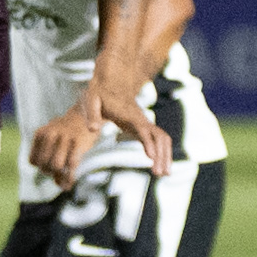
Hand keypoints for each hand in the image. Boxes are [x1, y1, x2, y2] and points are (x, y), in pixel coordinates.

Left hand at [29, 86, 173, 187]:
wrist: (109, 82)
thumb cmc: (98, 92)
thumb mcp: (91, 99)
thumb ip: (91, 114)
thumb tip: (93, 129)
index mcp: (129, 114)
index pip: (143, 129)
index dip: (148, 143)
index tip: (151, 158)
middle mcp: (141, 119)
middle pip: (159, 136)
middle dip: (162, 154)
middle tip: (160, 174)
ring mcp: (143, 122)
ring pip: (162, 138)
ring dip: (165, 155)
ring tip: (164, 175)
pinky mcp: (142, 127)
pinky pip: (157, 140)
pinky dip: (161, 153)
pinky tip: (158, 166)